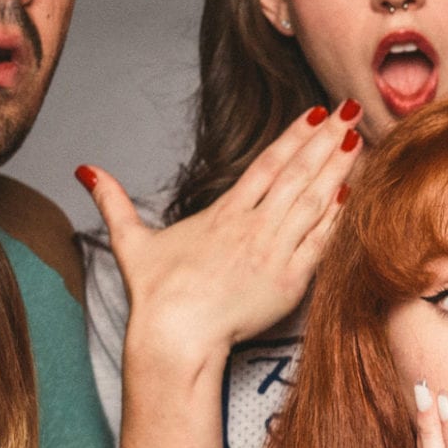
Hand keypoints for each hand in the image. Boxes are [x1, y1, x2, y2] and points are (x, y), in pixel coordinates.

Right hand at [80, 101, 364, 363]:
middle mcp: (253, 228)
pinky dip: (339, 218)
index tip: (317, 112)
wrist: (176, 337)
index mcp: (224, 214)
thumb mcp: (131, 242)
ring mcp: (275, 253)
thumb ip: (114, 202)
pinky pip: (321, 242)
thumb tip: (86, 170)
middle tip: (352, 111)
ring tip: (360, 141)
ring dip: (339, 170)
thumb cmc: (157, 297)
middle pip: (298, 175)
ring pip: (315, 203)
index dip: (293, 136)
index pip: (266, 164)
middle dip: (326, 141)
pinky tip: (355, 194)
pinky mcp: (290, 281)